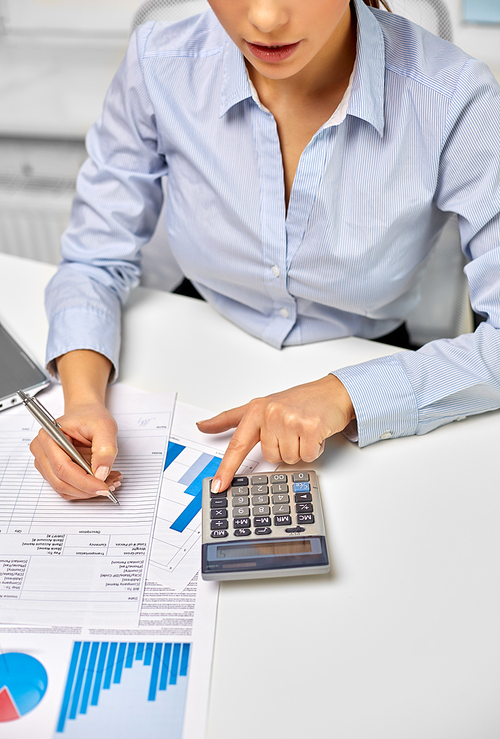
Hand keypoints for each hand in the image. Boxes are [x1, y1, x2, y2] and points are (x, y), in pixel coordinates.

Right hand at [30, 400, 120, 500]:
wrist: (86, 413)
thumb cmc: (91, 417)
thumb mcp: (105, 427)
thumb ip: (105, 449)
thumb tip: (101, 474)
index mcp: (49, 436)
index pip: (63, 467)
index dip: (84, 482)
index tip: (103, 487)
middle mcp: (42, 451)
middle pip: (61, 482)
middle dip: (87, 489)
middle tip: (109, 486)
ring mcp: (45, 463)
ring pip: (64, 488)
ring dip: (87, 491)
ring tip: (109, 482)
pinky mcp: (52, 471)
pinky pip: (67, 487)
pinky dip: (85, 489)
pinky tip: (101, 481)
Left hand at [197, 374, 354, 492]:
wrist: (332, 393)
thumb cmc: (298, 401)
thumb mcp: (261, 406)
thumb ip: (231, 419)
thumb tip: (203, 426)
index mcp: (255, 410)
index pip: (236, 444)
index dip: (226, 468)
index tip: (217, 486)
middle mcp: (270, 413)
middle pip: (270, 456)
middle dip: (284, 448)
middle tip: (291, 430)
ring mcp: (289, 419)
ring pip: (288, 458)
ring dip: (299, 449)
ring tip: (303, 430)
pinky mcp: (309, 426)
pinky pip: (306, 456)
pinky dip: (313, 449)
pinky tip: (314, 433)